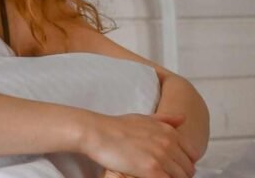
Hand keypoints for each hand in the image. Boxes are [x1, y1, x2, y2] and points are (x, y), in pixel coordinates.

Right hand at [81, 112, 198, 177]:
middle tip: (160, 173)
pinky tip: (148, 177)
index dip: (183, 162)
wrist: (97, 132)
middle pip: (188, 169)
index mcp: (169, 131)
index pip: (192, 154)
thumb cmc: (117, 126)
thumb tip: (184, 117)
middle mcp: (169, 143)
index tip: (170, 165)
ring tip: (154, 175)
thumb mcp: (143, 118)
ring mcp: (161, 157)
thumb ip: (165, 119)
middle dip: (178, 174)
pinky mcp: (151, 170)